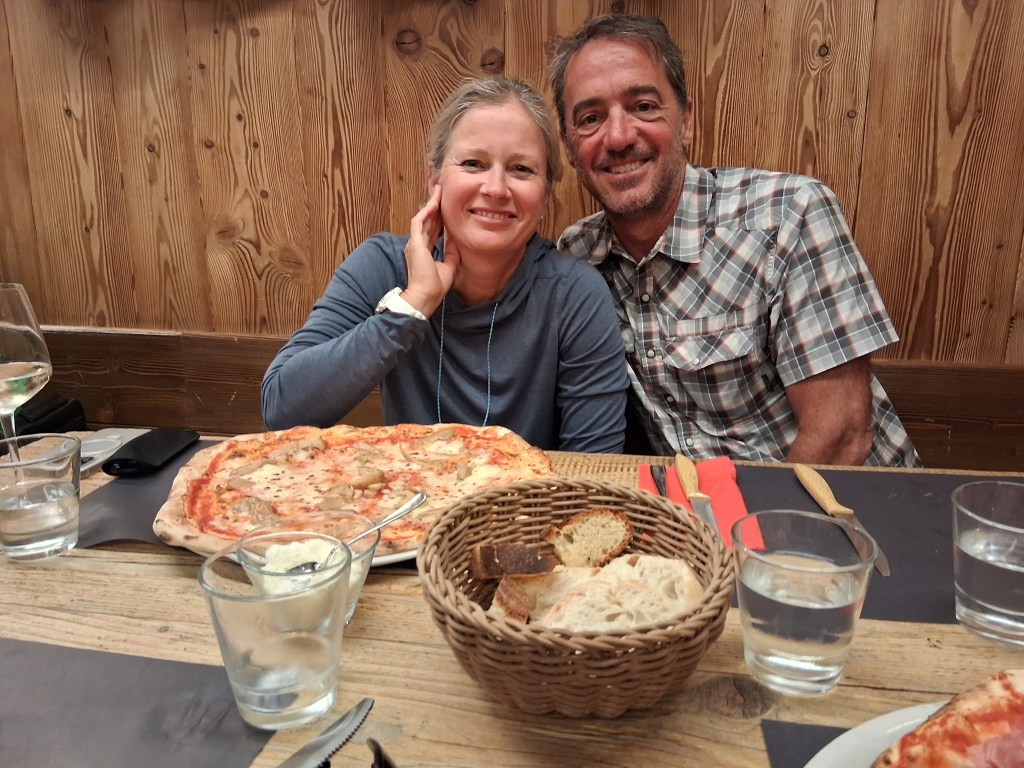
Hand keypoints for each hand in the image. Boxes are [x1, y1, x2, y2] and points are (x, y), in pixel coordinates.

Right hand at [402, 184, 459, 315]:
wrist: (426, 296)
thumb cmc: (435, 286)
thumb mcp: (449, 266)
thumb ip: (451, 253)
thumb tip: (456, 242)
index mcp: (424, 251)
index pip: (433, 230)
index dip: (440, 218)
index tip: (447, 208)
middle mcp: (418, 245)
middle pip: (428, 221)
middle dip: (435, 206)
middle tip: (443, 192)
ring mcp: (415, 243)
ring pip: (423, 217)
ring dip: (431, 204)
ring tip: (439, 191)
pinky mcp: (414, 242)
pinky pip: (419, 221)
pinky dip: (426, 211)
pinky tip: (435, 202)